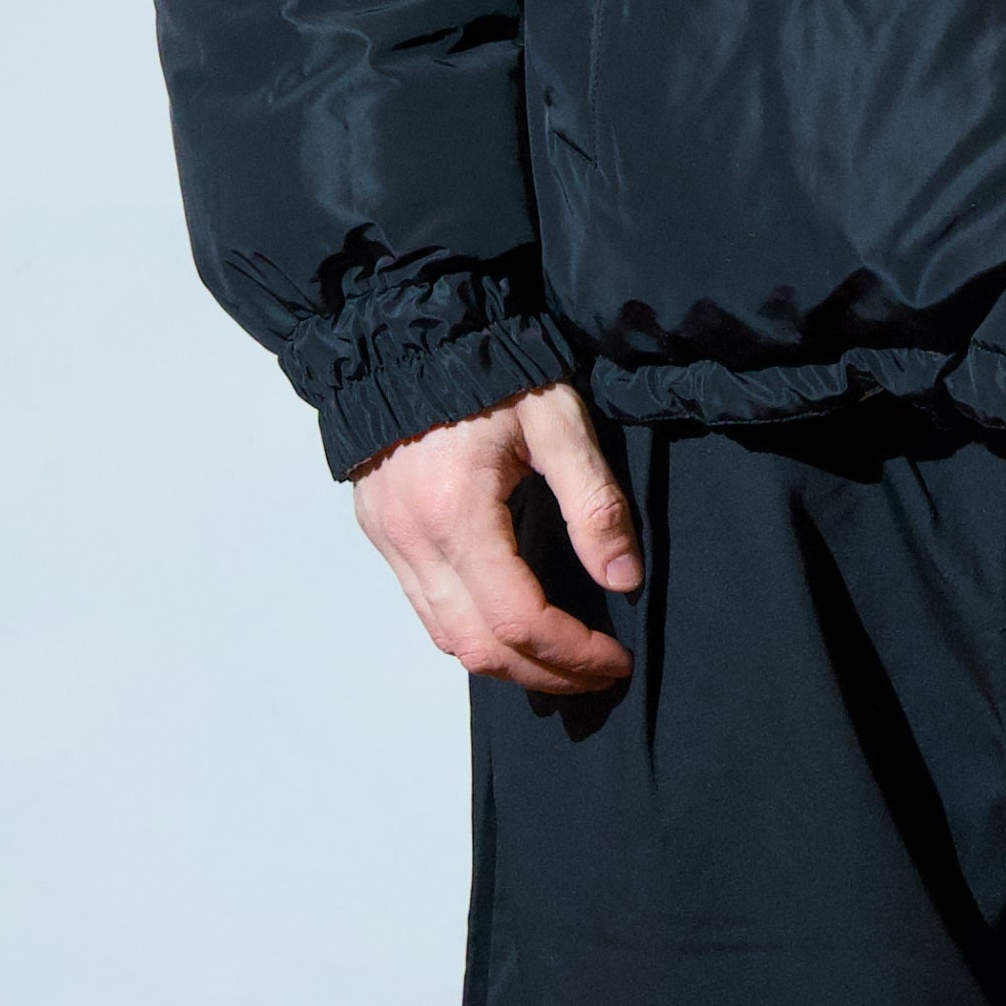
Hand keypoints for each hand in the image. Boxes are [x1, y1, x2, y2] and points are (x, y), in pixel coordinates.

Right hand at [351, 381, 641, 693]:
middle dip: (543, 673)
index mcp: (457, 513)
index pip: (517, 620)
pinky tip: (510, 623)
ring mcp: (389, 541)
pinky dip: (470, 632)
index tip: (615, 658)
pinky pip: (425, 609)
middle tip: (596, 671)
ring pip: (446, 639)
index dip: (571, 652)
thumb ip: (594, 502)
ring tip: (561, 659)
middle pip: (478, 648)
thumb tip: (624, 579)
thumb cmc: (490, 367)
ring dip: (506, 662)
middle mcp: (413, 540)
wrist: (410, 332)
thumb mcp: (558, 420)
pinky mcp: (381, 534)